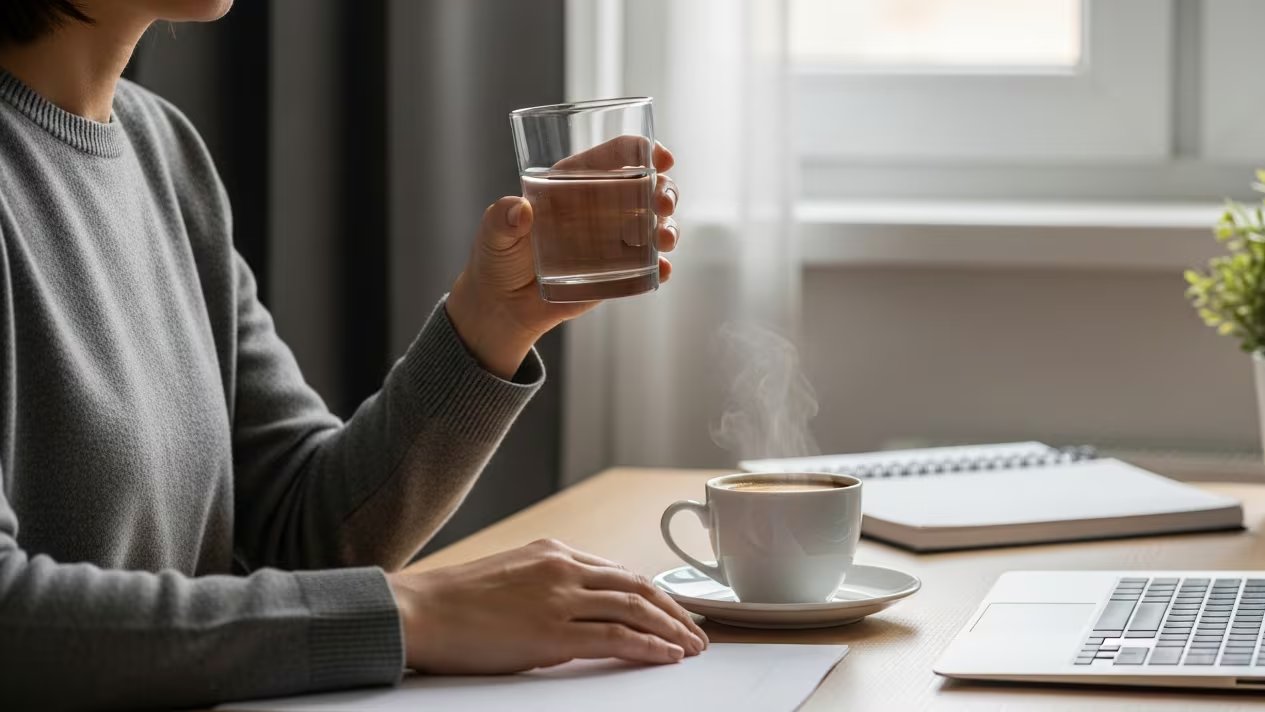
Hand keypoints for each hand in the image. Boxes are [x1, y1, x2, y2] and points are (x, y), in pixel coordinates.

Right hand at [386, 538, 707, 673]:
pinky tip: (667, 655)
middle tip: (698, 631)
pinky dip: (648, 646)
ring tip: (692, 647)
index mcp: (554, 552)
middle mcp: (564, 568)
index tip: (673, 609)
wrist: (418, 610)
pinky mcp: (552, 631)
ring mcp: (560, 597)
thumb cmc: (454, 601)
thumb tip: (578, 611)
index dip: (654, 593)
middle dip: (674, 610)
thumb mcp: (510, 577)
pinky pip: (615, 637)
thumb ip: (548, 585)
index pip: (619, 572)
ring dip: (671, 629)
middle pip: (638, 586)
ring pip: (635, 608)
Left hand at [445, 140, 679, 377]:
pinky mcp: (617, 272)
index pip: (617, 156)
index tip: (660, 158)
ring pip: (655, 224)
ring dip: (669, 228)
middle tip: (663, 203)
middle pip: (647, 187)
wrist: (503, 305)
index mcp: (575, 182)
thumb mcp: (492, 233)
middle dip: (666, 190)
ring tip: (665, 239)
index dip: (644, 151)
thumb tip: (519, 210)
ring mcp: (613, 239)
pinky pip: (648, 267)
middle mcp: (601, 206)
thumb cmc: (497, 258)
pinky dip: (661, 267)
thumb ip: (500, 219)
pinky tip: (662, 269)